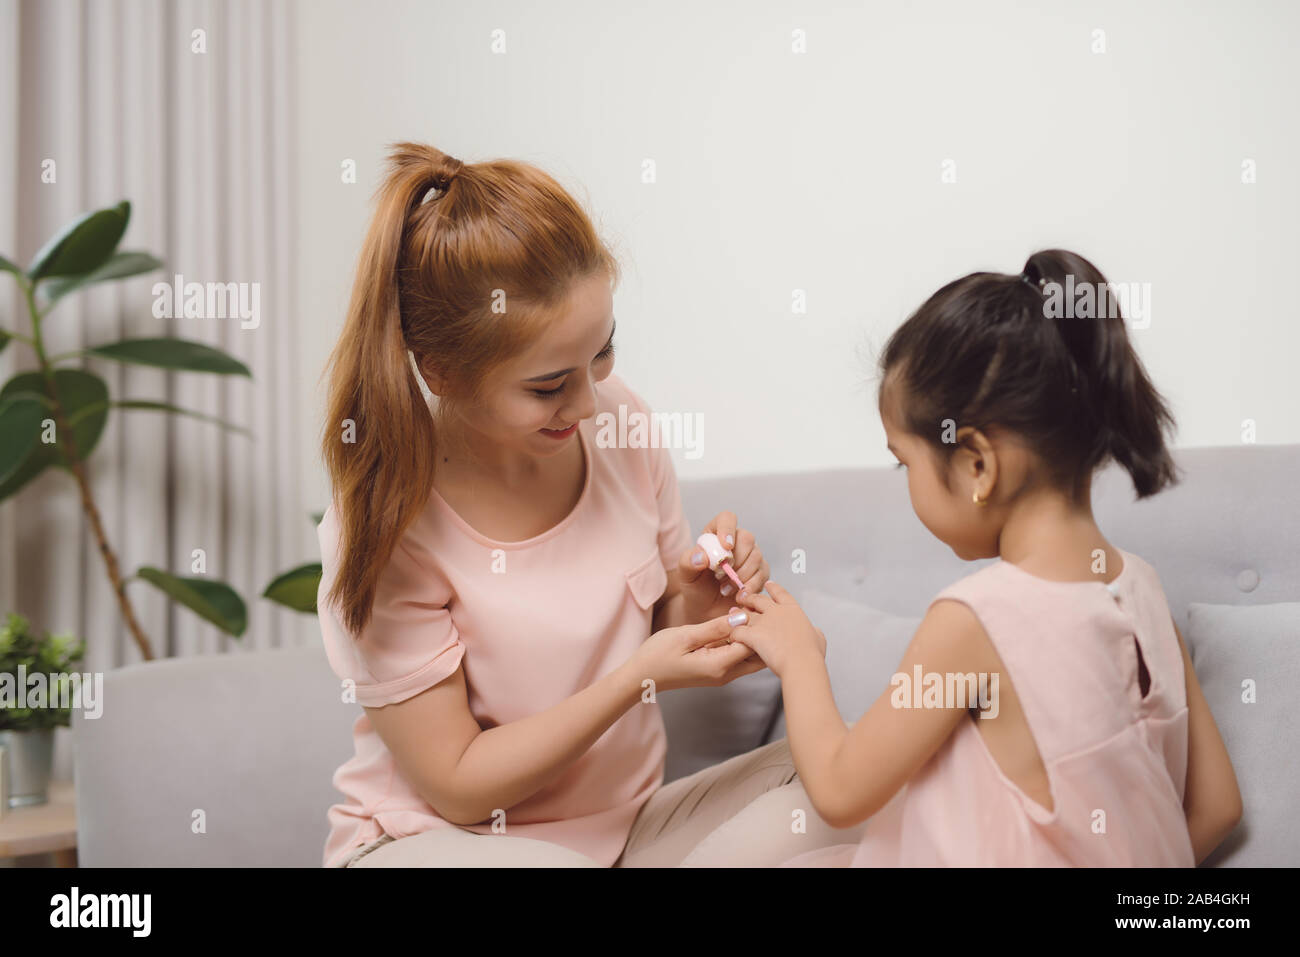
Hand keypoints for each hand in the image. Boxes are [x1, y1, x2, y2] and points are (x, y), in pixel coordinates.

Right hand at [624, 613, 766, 693]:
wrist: (641, 676)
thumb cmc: (658, 655)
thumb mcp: (686, 636)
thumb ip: (716, 627)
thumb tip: (742, 617)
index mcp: (719, 666)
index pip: (753, 645)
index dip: (756, 624)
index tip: (750, 604)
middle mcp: (725, 674)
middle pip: (758, 656)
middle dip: (761, 634)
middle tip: (753, 609)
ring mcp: (721, 675)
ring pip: (749, 657)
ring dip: (751, 638)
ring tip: (744, 613)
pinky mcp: (716, 671)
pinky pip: (736, 657)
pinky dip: (739, 642)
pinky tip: (733, 625)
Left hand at [676, 510, 769, 624]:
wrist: (706, 608)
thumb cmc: (695, 586)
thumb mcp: (685, 574)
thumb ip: (688, 561)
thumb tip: (702, 556)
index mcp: (716, 533)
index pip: (727, 518)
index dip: (728, 529)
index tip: (726, 546)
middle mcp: (737, 541)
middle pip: (747, 538)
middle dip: (735, 560)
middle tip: (720, 577)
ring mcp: (751, 556)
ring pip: (756, 557)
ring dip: (740, 576)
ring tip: (724, 589)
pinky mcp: (761, 572)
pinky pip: (762, 574)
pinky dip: (750, 586)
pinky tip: (737, 595)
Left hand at [730, 581, 825, 677]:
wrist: (801, 663)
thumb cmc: (811, 654)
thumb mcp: (818, 638)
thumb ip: (813, 632)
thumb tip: (814, 631)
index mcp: (793, 610)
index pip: (781, 593)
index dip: (773, 588)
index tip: (768, 584)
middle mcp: (777, 612)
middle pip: (758, 599)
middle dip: (750, 598)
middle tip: (744, 597)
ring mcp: (763, 622)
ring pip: (745, 614)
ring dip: (737, 614)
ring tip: (732, 614)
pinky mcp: (752, 634)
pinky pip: (737, 631)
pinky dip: (733, 633)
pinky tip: (731, 636)